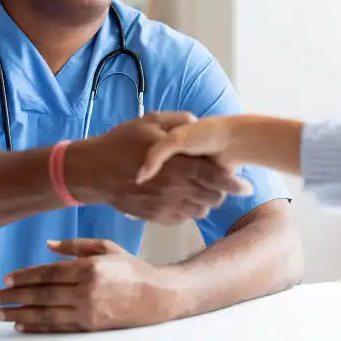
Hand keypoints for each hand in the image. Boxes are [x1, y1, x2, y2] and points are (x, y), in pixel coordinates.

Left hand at [0, 238, 173, 332]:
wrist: (157, 296)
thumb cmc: (131, 269)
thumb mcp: (107, 248)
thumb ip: (76, 246)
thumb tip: (48, 246)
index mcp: (89, 267)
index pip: (48, 273)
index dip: (25, 276)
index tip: (6, 278)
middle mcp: (86, 290)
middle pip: (42, 294)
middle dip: (14, 296)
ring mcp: (88, 311)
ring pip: (46, 313)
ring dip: (19, 314)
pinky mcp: (90, 327)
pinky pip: (58, 328)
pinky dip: (37, 327)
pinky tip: (22, 325)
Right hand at [66, 112, 251, 224]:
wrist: (93, 172)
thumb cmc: (119, 144)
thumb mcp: (148, 122)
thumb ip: (177, 122)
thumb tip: (196, 122)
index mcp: (177, 166)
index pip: (216, 178)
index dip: (235, 183)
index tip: (247, 186)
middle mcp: (175, 189)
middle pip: (212, 198)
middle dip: (220, 191)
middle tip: (218, 180)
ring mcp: (165, 206)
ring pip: (200, 210)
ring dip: (205, 201)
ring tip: (200, 188)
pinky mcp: (156, 217)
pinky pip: (183, 218)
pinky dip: (188, 209)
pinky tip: (182, 196)